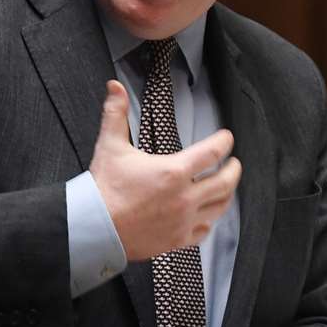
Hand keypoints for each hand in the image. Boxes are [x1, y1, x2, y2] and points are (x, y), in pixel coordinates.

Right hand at [89, 80, 241, 260]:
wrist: (92, 228)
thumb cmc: (103, 189)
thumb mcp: (111, 146)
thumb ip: (116, 113)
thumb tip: (114, 86)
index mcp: (174, 172)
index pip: (213, 153)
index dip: (224, 142)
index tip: (227, 138)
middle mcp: (184, 198)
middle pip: (225, 182)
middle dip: (233, 170)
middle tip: (234, 163)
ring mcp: (183, 221)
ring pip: (219, 207)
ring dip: (227, 194)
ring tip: (227, 186)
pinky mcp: (177, 239)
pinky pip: (204, 230)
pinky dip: (209, 219)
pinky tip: (208, 214)